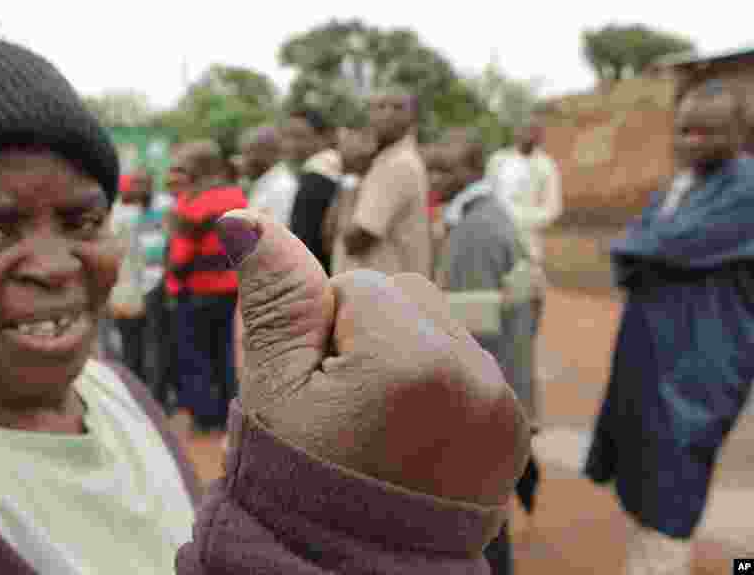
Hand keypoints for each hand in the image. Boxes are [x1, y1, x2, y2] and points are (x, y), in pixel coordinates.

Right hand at [217, 210, 529, 505]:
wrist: (345, 572)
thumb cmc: (296, 483)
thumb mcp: (273, 387)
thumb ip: (272, 297)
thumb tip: (241, 215)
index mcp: (412, 360)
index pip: (358, 285)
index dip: (322, 335)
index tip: (319, 395)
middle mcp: (476, 375)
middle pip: (407, 296)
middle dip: (366, 337)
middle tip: (341, 409)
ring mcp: (502, 406)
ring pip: (437, 328)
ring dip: (402, 358)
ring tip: (374, 427)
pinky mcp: (511, 430)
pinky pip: (465, 368)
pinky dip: (434, 387)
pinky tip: (407, 436)